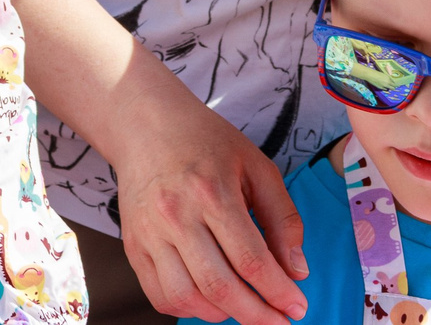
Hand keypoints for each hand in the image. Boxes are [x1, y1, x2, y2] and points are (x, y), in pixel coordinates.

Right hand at [108, 91, 308, 324]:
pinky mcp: (133, 245)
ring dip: (223, 315)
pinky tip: (210, 300)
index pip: (251, 261)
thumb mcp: (256, 166)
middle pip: (220, 287)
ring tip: (244, 306)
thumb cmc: (205, 142)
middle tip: (279, 322)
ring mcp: (149, 233)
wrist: (145, 125)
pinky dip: (188, 309)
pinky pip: (159, 295)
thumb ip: (282, 218)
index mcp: (212, 193)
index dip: (279, 293)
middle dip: (257, 315)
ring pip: (187, 298)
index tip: (298, 308)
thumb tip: (297, 271)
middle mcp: (176, 216)